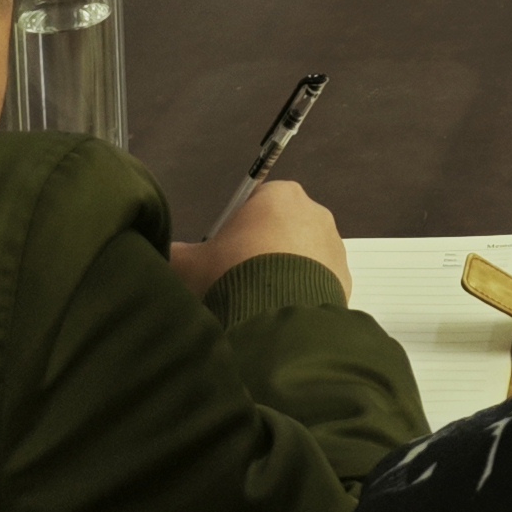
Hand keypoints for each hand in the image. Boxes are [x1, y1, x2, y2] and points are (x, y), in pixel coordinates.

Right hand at [174, 173, 348, 298]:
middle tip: (238, 283)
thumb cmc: (233, 274)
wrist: (279, 316)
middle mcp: (313, 211)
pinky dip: (300, 295)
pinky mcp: (346, 277)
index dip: (235, 234)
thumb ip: (175, 255)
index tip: (224, 260)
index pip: (254, 207)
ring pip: (301, 258)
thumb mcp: (189, 264)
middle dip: (261, 253)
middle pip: (280, 231)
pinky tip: (281, 314)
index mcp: (278, 195)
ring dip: (283, 275)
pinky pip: (317, 283)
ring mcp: (334, 245)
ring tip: (259, 303)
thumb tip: (165, 257)